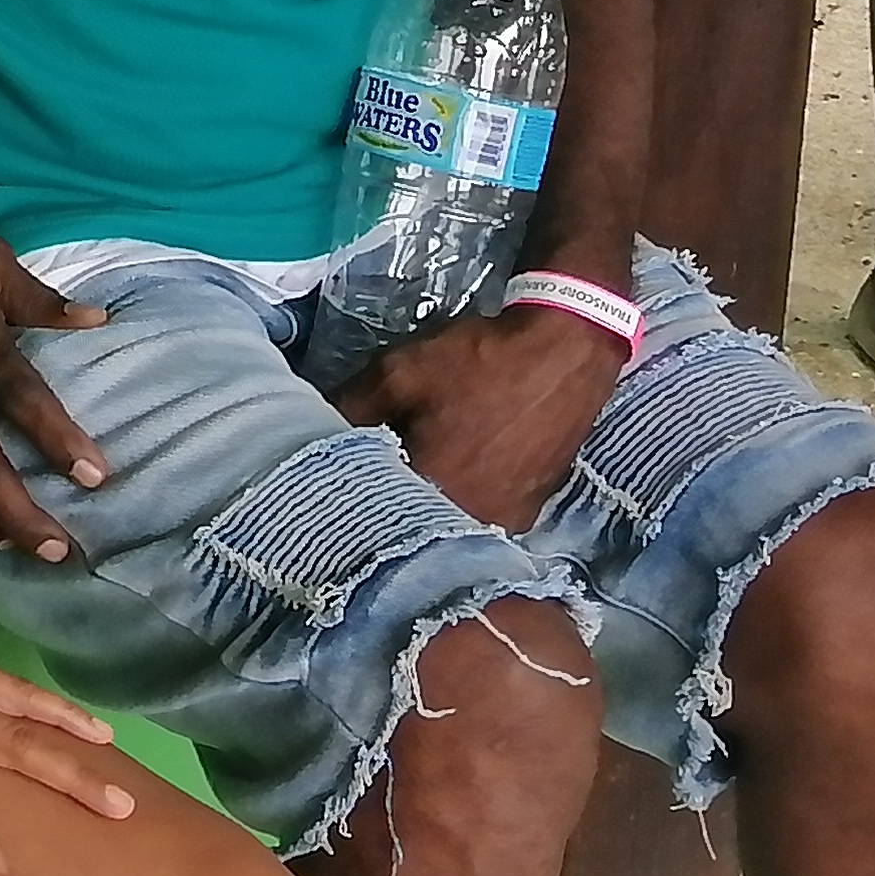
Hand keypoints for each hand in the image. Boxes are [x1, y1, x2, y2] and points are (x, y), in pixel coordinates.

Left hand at [329, 307, 624, 532]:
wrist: (567, 350)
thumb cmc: (478, 364)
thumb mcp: (397, 376)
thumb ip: (348, 410)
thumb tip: (307, 431)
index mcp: (436, 497)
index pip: (369, 512)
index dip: (343, 494)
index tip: (323, 478)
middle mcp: (474, 524)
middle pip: (410, 525)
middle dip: (381, 504)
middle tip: (356, 476)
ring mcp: (508, 523)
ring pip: (445, 524)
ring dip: (420, 505)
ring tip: (398, 474)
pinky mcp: (529, 512)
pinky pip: (476, 515)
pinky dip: (453, 499)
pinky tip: (442, 474)